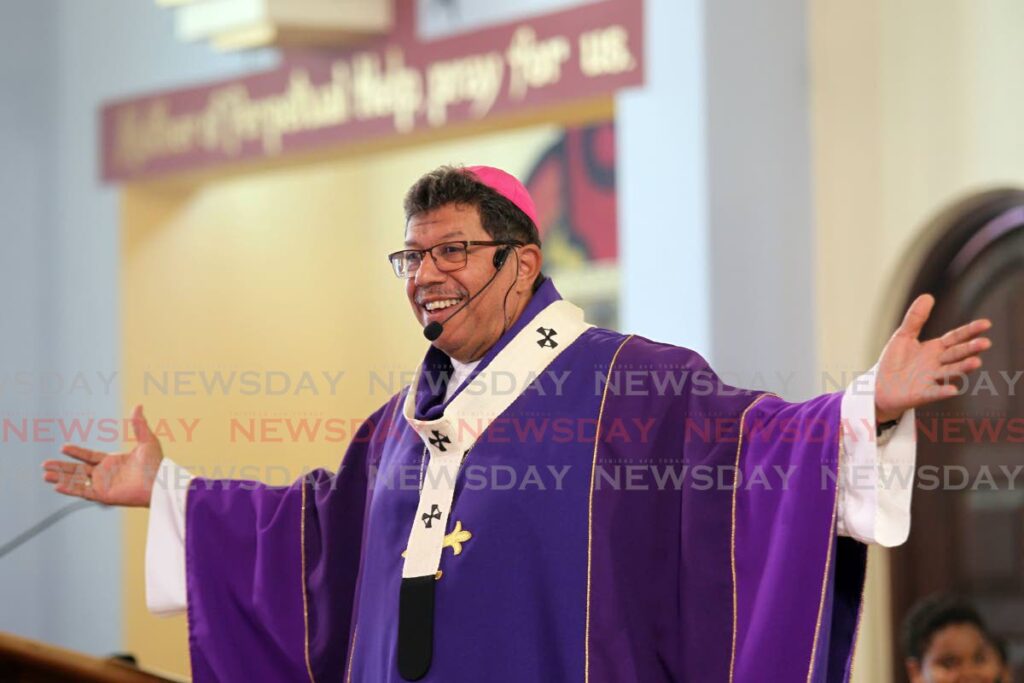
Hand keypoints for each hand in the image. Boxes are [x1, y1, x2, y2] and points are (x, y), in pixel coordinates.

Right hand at [41, 404, 163, 506]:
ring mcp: (103, 485)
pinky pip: (83, 492)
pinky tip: (56, 486)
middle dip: (61, 467)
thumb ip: (139, 424)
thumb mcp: (147, 441)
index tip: (63, 447)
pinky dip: (70, 489)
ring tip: (44, 475)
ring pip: (77, 481)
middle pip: (78, 469)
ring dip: (61, 477)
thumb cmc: (157, 464)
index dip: (76, 452)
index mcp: (113, 462)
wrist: (161, 483)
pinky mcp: (104, 496)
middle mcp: (105, 474)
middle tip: (44, 464)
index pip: (89, 456)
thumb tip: (138, 404)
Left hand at [874, 294, 991, 422]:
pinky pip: (935, 392)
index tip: (986, 324)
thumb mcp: (904, 336)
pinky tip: (953, 390)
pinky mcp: (923, 394)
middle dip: (971, 349)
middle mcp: (939, 364)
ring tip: (976, 362)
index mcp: (936, 349)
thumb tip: (927, 296)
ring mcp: (932, 379)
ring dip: (963, 368)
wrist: (881, 386)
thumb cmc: (895, 361)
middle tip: (985, 343)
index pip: (956, 338)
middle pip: (957, 354)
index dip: (970, 331)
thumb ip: (915, 319)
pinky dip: (943, 391)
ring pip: (951, 372)